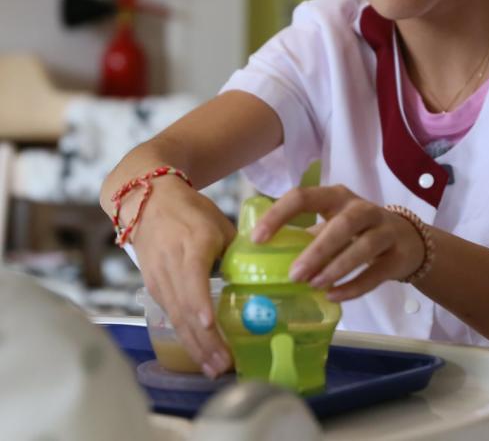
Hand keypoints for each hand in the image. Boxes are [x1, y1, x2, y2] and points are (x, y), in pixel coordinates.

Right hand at [131, 177, 236, 376]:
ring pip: (176, 318)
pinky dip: (186, 337)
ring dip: (195, 346)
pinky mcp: (153, 288)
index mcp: (191, 245)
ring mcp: (159, 279)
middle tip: (224, 365)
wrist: (148, 201)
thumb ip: (235, 251)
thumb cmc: (190, 211)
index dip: (200, 304)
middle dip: (204, 340)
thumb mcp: (218, 224)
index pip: (192, 279)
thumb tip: (259, 278)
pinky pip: (171, 316)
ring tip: (214, 369)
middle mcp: (171, 265)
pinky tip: (200, 353)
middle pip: (184, 308)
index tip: (210, 325)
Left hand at [251, 185, 424, 300]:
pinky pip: (375, 273)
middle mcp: (361, 208)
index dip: (279, 215)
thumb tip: (264, 259)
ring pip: (362, 247)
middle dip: (316, 251)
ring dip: (336, 267)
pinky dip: (354, 286)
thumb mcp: (332, 224)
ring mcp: (384, 230)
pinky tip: (334, 295)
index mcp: (335, 197)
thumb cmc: (357, 231)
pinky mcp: (398, 255)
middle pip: (341, 225)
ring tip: (314, 286)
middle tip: (293, 275)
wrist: (408, 240)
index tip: (257, 239)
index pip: (303, 196)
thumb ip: (305, 235)